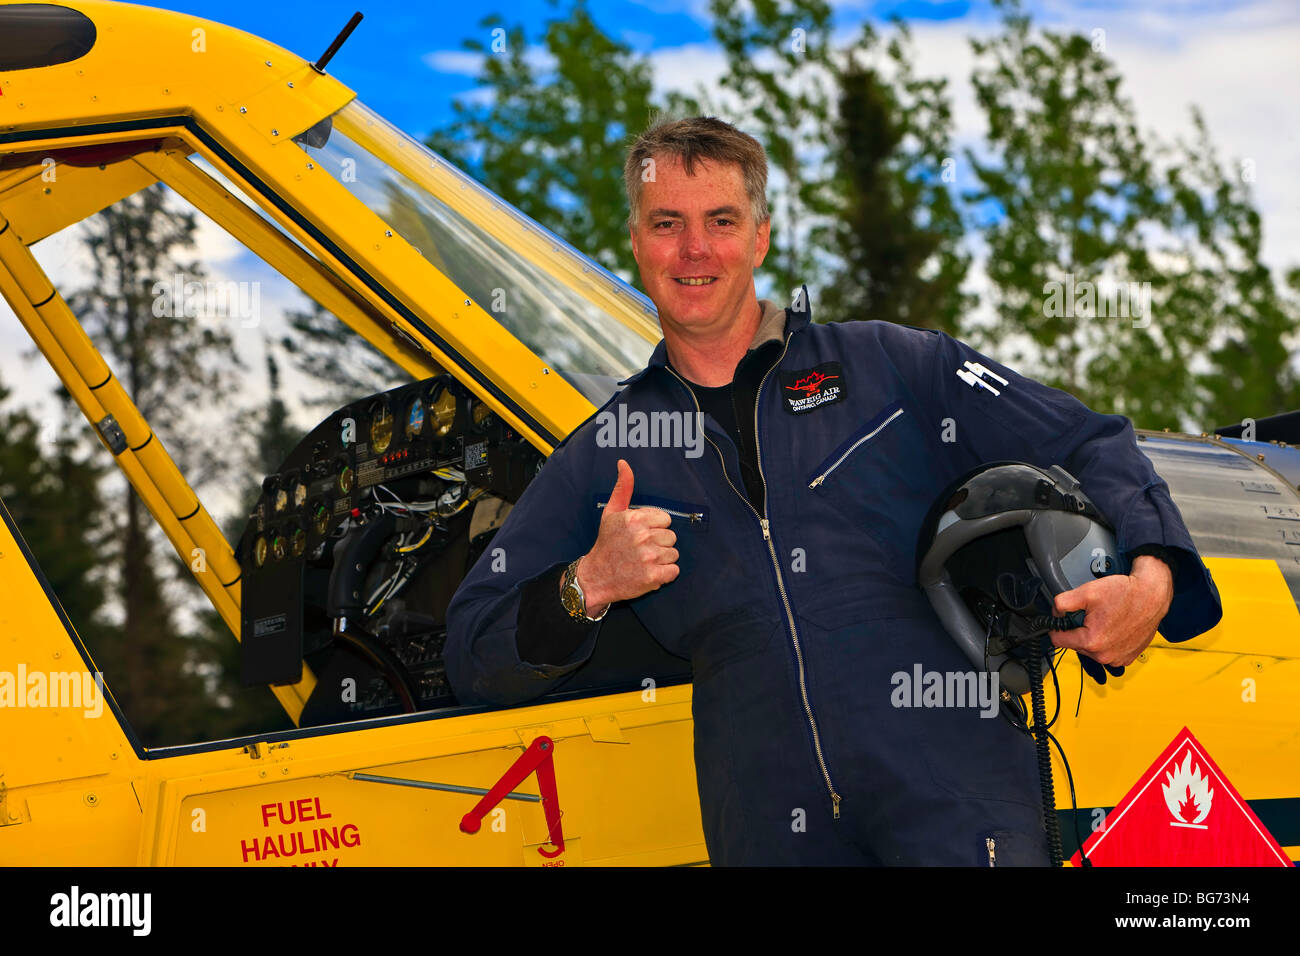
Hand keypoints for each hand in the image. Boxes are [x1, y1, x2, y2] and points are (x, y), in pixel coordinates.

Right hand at [573, 459, 678, 615]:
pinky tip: (649, 573)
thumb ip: (623, 488)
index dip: (655, 528)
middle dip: (659, 544)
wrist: (596, 577)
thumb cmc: (607, 544)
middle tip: (641, 550)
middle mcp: (642, 536)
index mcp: (635, 519)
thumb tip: (623, 463)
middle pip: (671, 537)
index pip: (666, 519)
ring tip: (644, 562)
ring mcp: (648, 557)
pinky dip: (664, 575)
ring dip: (662, 560)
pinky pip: (674, 571)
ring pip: (674, 554)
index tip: (641, 535)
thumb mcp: (611, 513)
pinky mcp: (652, 576)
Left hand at [1048, 555, 1174, 668]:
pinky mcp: (1127, 658)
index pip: (1058, 640)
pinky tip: (1115, 628)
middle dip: (1079, 630)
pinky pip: (1107, 653)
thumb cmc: (1125, 593)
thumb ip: (1062, 603)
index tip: (1063, 620)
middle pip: (1076, 645)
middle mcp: (1105, 656)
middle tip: (1092, 615)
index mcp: (1092, 642)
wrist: (1152, 595)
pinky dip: (1107, 642)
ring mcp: (1118, 659)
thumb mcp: (1086, 592)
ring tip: (1106, 620)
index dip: (1058, 626)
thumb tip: (1055, 614)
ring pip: (1091, 650)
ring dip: (1093, 637)